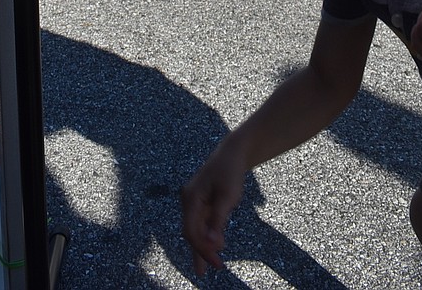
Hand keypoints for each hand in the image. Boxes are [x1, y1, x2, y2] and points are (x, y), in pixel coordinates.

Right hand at [180, 143, 246, 275]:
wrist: (233, 152)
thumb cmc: (230, 172)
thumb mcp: (227, 197)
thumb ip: (218, 221)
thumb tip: (212, 244)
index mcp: (190, 198)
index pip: (191, 231)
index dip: (203, 249)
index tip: (218, 263)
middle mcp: (188, 200)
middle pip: (191, 232)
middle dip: (201, 251)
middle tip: (217, 267)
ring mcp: (194, 201)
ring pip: (194, 230)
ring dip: (201, 247)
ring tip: (203, 270)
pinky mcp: (201, 202)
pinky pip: (200, 223)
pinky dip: (205, 237)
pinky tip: (210, 249)